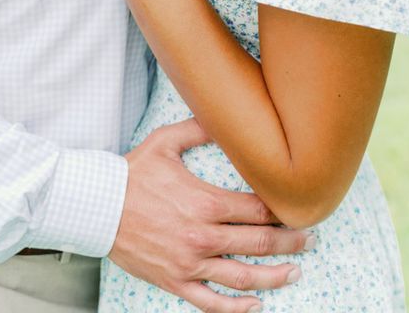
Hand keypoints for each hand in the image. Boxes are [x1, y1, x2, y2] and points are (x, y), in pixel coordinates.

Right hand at [111, 118, 308, 312]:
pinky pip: (211, 302)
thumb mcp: (165, 141)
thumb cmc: (132, 172)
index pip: (257, 210)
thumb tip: (225, 115)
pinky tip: (254, 305)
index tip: (299, 209)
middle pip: (258, 244)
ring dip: (273, 277)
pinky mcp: (175, 281)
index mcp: (205, 202)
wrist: (98, 206)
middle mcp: (202, 236)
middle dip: (290, 242)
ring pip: (241, 278)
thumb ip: (199, 128)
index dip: (282, 211)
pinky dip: (236, 308)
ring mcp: (189, 263)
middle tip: (310, 239)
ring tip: (294, 273)